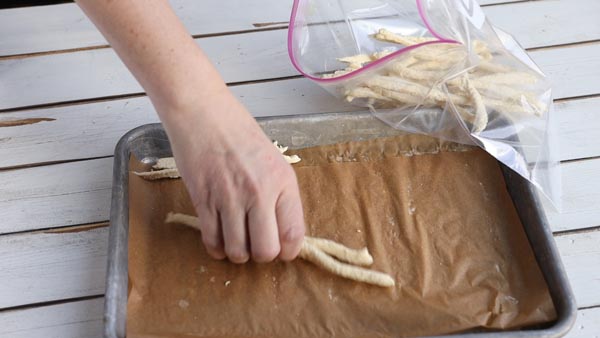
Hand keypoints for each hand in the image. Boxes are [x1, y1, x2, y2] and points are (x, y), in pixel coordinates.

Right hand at [161, 89, 304, 262]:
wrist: (203, 113)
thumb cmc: (240, 134)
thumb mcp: (273, 160)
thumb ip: (280, 195)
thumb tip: (282, 231)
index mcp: (282, 182)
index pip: (293, 235)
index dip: (287, 251)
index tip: (281, 249)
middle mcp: (259, 193)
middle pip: (265, 251)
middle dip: (261, 256)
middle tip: (256, 245)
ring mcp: (229, 198)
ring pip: (237, 251)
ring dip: (238, 254)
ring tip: (237, 242)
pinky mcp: (203, 200)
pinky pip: (212, 240)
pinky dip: (216, 248)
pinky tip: (219, 241)